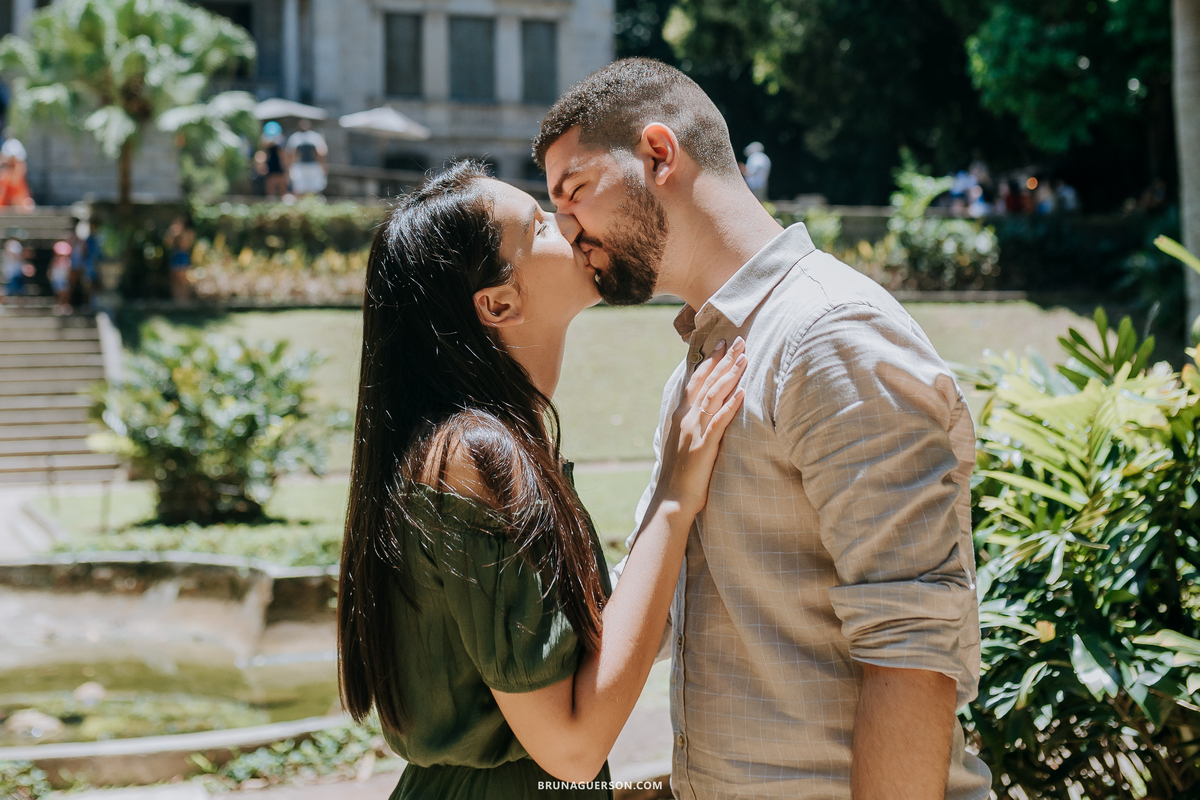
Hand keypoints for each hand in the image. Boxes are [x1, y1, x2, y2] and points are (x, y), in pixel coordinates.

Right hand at [659, 337, 746, 516]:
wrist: (671, 500)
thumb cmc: (679, 474)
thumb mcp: (682, 442)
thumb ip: (690, 424)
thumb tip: (700, 411)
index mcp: (680, 416)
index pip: (695, 381)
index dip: (709, 361)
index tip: (721, 344)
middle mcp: (685, 419)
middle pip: (707, 382)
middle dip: (724, 360)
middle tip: (739, 340)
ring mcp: (694, 432)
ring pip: (714, 397)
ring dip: (730, 376)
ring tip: (745, 359)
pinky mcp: (704, 447)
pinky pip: (719, 422)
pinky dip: (731, 406)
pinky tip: (743, 393)